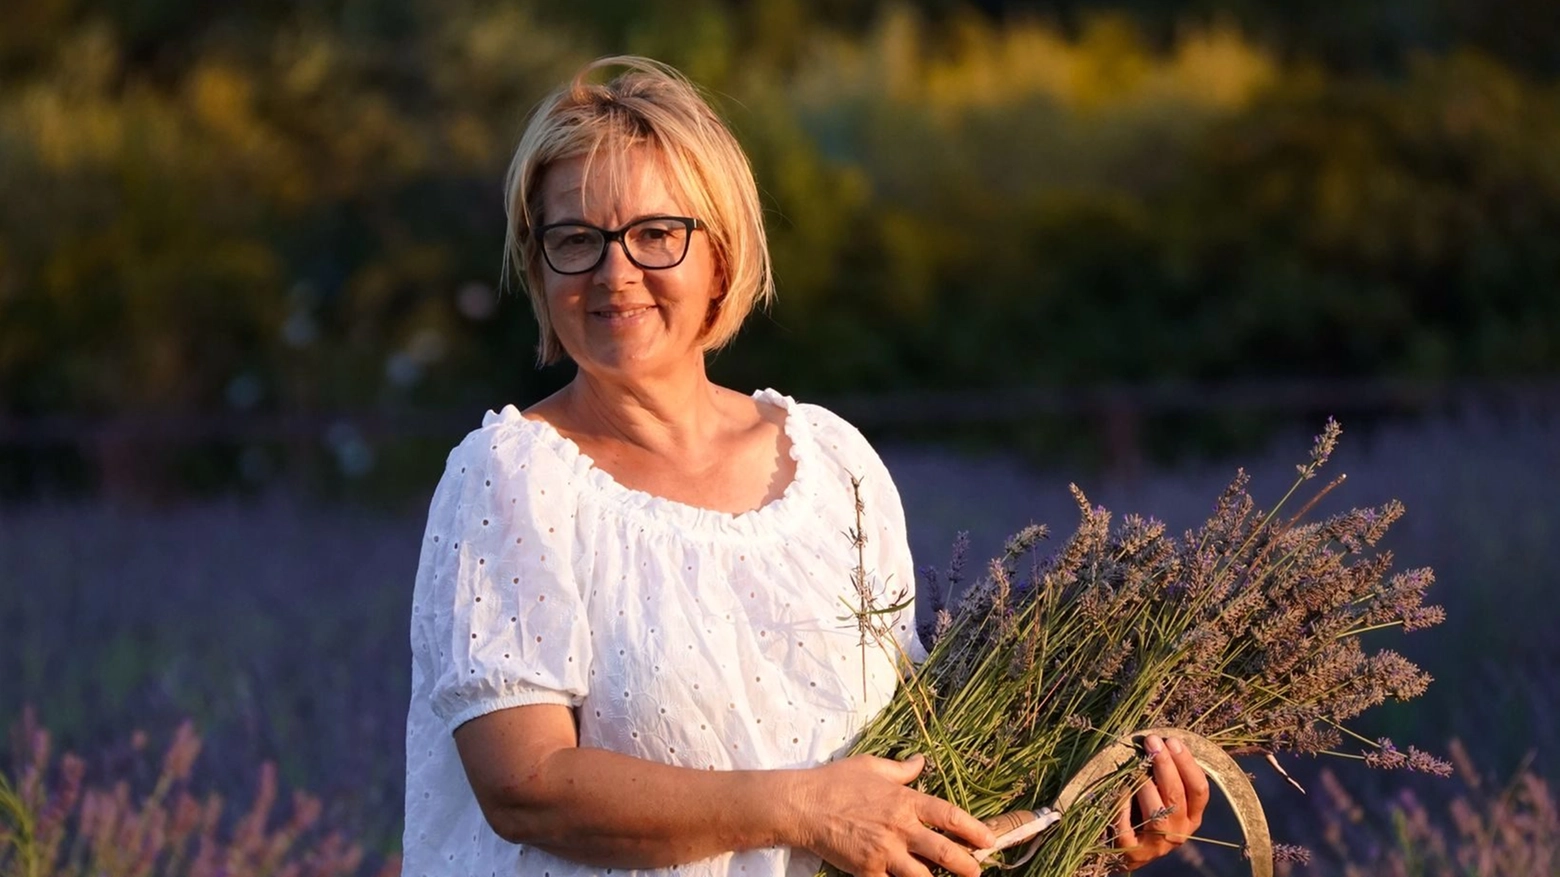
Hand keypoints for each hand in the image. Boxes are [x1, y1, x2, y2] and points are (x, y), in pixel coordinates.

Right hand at [787, 753, 997, 876]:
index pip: (950, 817)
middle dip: (967, 865)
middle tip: (978, 871)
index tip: (989, 840)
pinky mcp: (868, 871)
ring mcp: (885, 853)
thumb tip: (921, 762)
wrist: (803, 806)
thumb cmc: (836, 782)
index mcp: (906, 801)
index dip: (975, 830)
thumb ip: (901, 769)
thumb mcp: (872, 766)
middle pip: (945, 852)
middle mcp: (900, 828)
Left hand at [1112, 735, 1208, 870]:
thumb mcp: (1162, 796)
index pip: (1199, 789)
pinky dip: (1123, 808)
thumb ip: (1165, 776)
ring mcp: (1158, 844)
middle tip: (1152, 742)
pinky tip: (1119, 791)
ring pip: (1158, 813)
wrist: (1126, 851)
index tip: (1172, 741)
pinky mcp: (1135, 853)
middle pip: (1177, 796)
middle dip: (1165, 765)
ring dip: (1146, 786)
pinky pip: (1128, 828)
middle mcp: (1180, 831)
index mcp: (1192, 816)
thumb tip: (1159, 742)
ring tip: (1136, 767)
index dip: (1187, 764)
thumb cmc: (1145, 812)